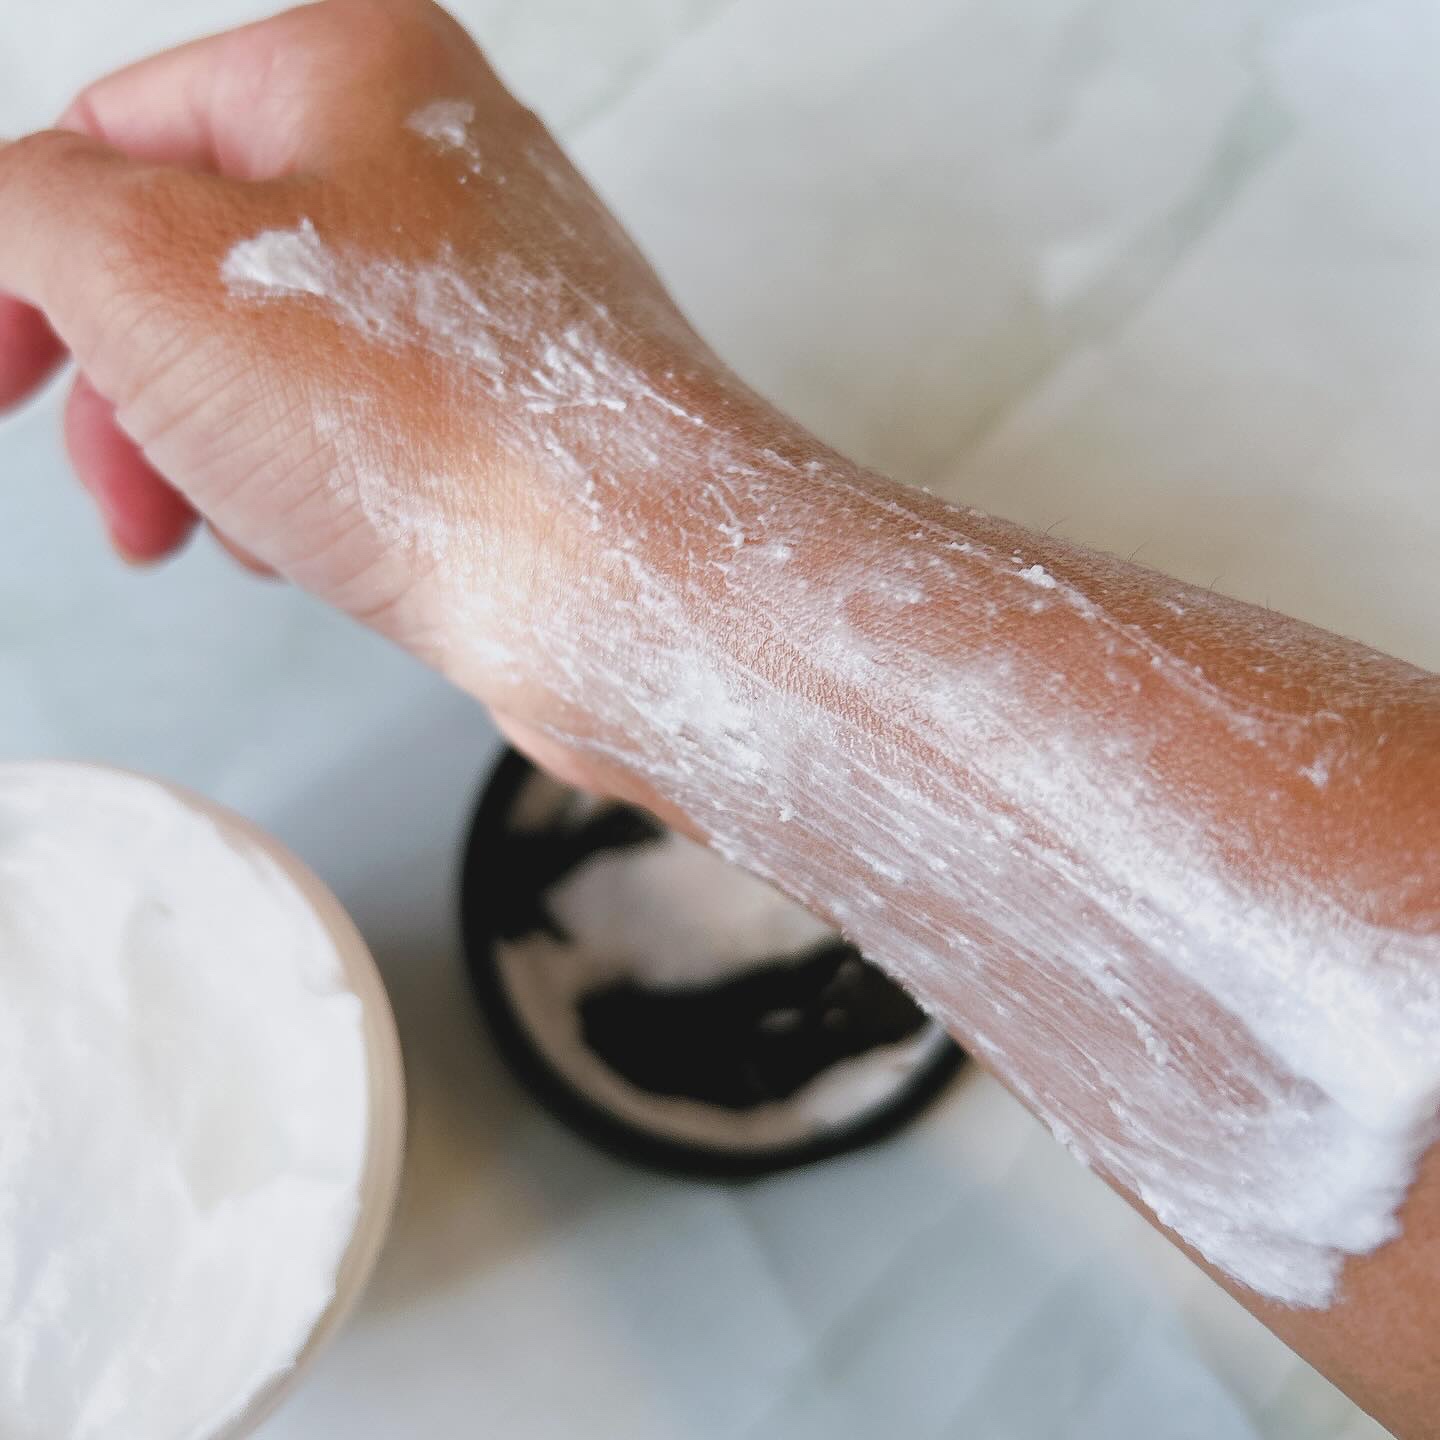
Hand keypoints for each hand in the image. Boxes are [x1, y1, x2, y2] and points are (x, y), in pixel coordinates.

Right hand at [0, 0, 720, 772]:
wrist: (627, 585)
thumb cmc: (446, 427)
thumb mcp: (148, 269)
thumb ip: (24, 212)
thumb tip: (12, 224)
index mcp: (353, 71)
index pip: (116, 128)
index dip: (26, 263)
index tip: (5, 382)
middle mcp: (435, 174)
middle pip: (193, 263)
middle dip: (128, 391)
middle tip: (123, 493)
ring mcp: (481, 307)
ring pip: (269, 369)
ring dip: (213, 457)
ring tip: (234, 527)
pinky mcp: (508, 422)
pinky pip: (354, 443)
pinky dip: (306, 496)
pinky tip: (318, 547)